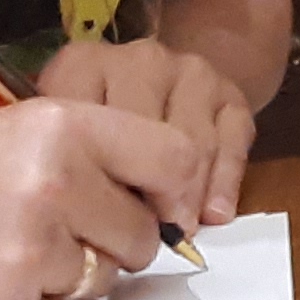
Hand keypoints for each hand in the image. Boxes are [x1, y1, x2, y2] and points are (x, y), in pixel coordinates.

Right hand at [0, 103, 208, 299]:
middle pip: (141, 234)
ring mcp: (32, 257)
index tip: (164, 202)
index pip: (173, 159)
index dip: (173, 187)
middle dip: (110, 238)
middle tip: (49, 228)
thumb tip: (147, 193)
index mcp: (58, 128)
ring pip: (98, 280)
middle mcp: (56, 189)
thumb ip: (75, 155)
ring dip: (64, 272)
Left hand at [31, 35, 260, 226]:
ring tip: (177, 232)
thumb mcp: (67, 132)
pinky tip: (213, 214)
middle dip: (147, 195)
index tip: (94, 220)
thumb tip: (82, 222)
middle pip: (147, 136)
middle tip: (143, 239)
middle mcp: (140, 60)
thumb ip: (69, 160)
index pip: (89, 124)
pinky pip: (232, 144)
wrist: (162, 81)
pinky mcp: (231, 94)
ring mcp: (191, 73)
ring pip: (193, 144)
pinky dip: (223, 184)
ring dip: (188, 197)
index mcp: (85, 64)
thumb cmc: (101, 122)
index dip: (93, 179)